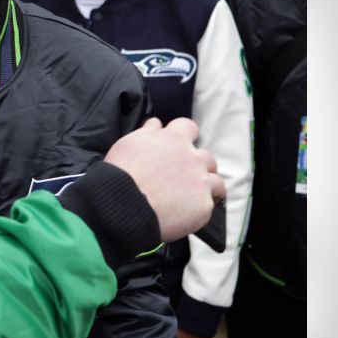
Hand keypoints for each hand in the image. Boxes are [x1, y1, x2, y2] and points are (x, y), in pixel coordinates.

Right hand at [105, 118, 225, 240]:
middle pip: (206, 158)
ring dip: (206, 187)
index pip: (189, 128)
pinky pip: (207, 206)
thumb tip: (156, 124)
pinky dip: (198, 210)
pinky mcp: (203, 205)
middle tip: (182, 177)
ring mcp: (201, 182)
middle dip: (197, 166)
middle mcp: (192, 158)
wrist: (123, 205)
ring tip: (190, 198)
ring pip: (216, 182)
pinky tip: (183, 214)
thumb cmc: (120, 174)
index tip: (178, 146)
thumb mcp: (128, 143)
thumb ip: (147, 132)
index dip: (185, 137)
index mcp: (174, 139)